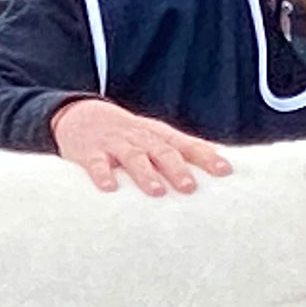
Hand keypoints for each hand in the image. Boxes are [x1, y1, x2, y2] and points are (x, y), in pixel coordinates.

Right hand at [50, 97, 231, 195]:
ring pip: (133, 157)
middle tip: (190, 187)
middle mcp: (140, 138)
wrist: (80, 116)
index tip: (225, 170)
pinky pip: (96, 163)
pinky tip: (109, 187)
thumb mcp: (155, 135)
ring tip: (157, 191)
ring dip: (145, 173)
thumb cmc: (127, 134)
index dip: (206, 157)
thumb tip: (220, 156)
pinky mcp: (90, 152)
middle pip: (162, 151)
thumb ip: (183, 147)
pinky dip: (102, 174)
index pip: (187, 145)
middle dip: (177, 168)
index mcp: (159, 136)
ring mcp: (115, 144)